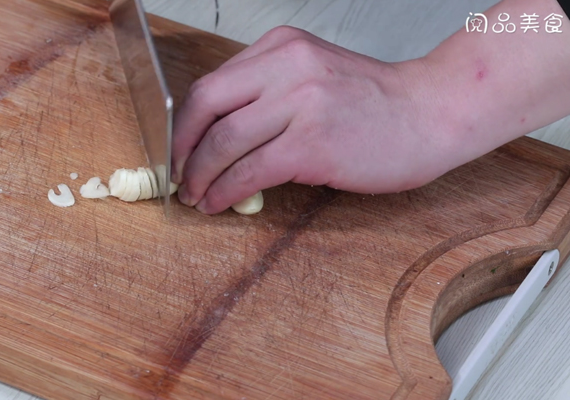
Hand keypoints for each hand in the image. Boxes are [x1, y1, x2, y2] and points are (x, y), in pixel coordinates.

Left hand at [171, 26, 456, 214]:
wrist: (431, 112)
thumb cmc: (374, 101)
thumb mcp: (314, 74)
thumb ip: (268, 92)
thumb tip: (220, 133)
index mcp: (282, 47)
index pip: (211, 83)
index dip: (185, 122)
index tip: (180, 147)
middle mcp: (287, 67)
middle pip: (205, 106)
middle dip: (181, 147)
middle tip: (177, 174)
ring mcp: (300, 105)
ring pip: (223, 142)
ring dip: (200, 175)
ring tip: (195, 195)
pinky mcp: (311, 145)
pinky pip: (250, 172)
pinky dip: (225, 191)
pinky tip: (218, 203)